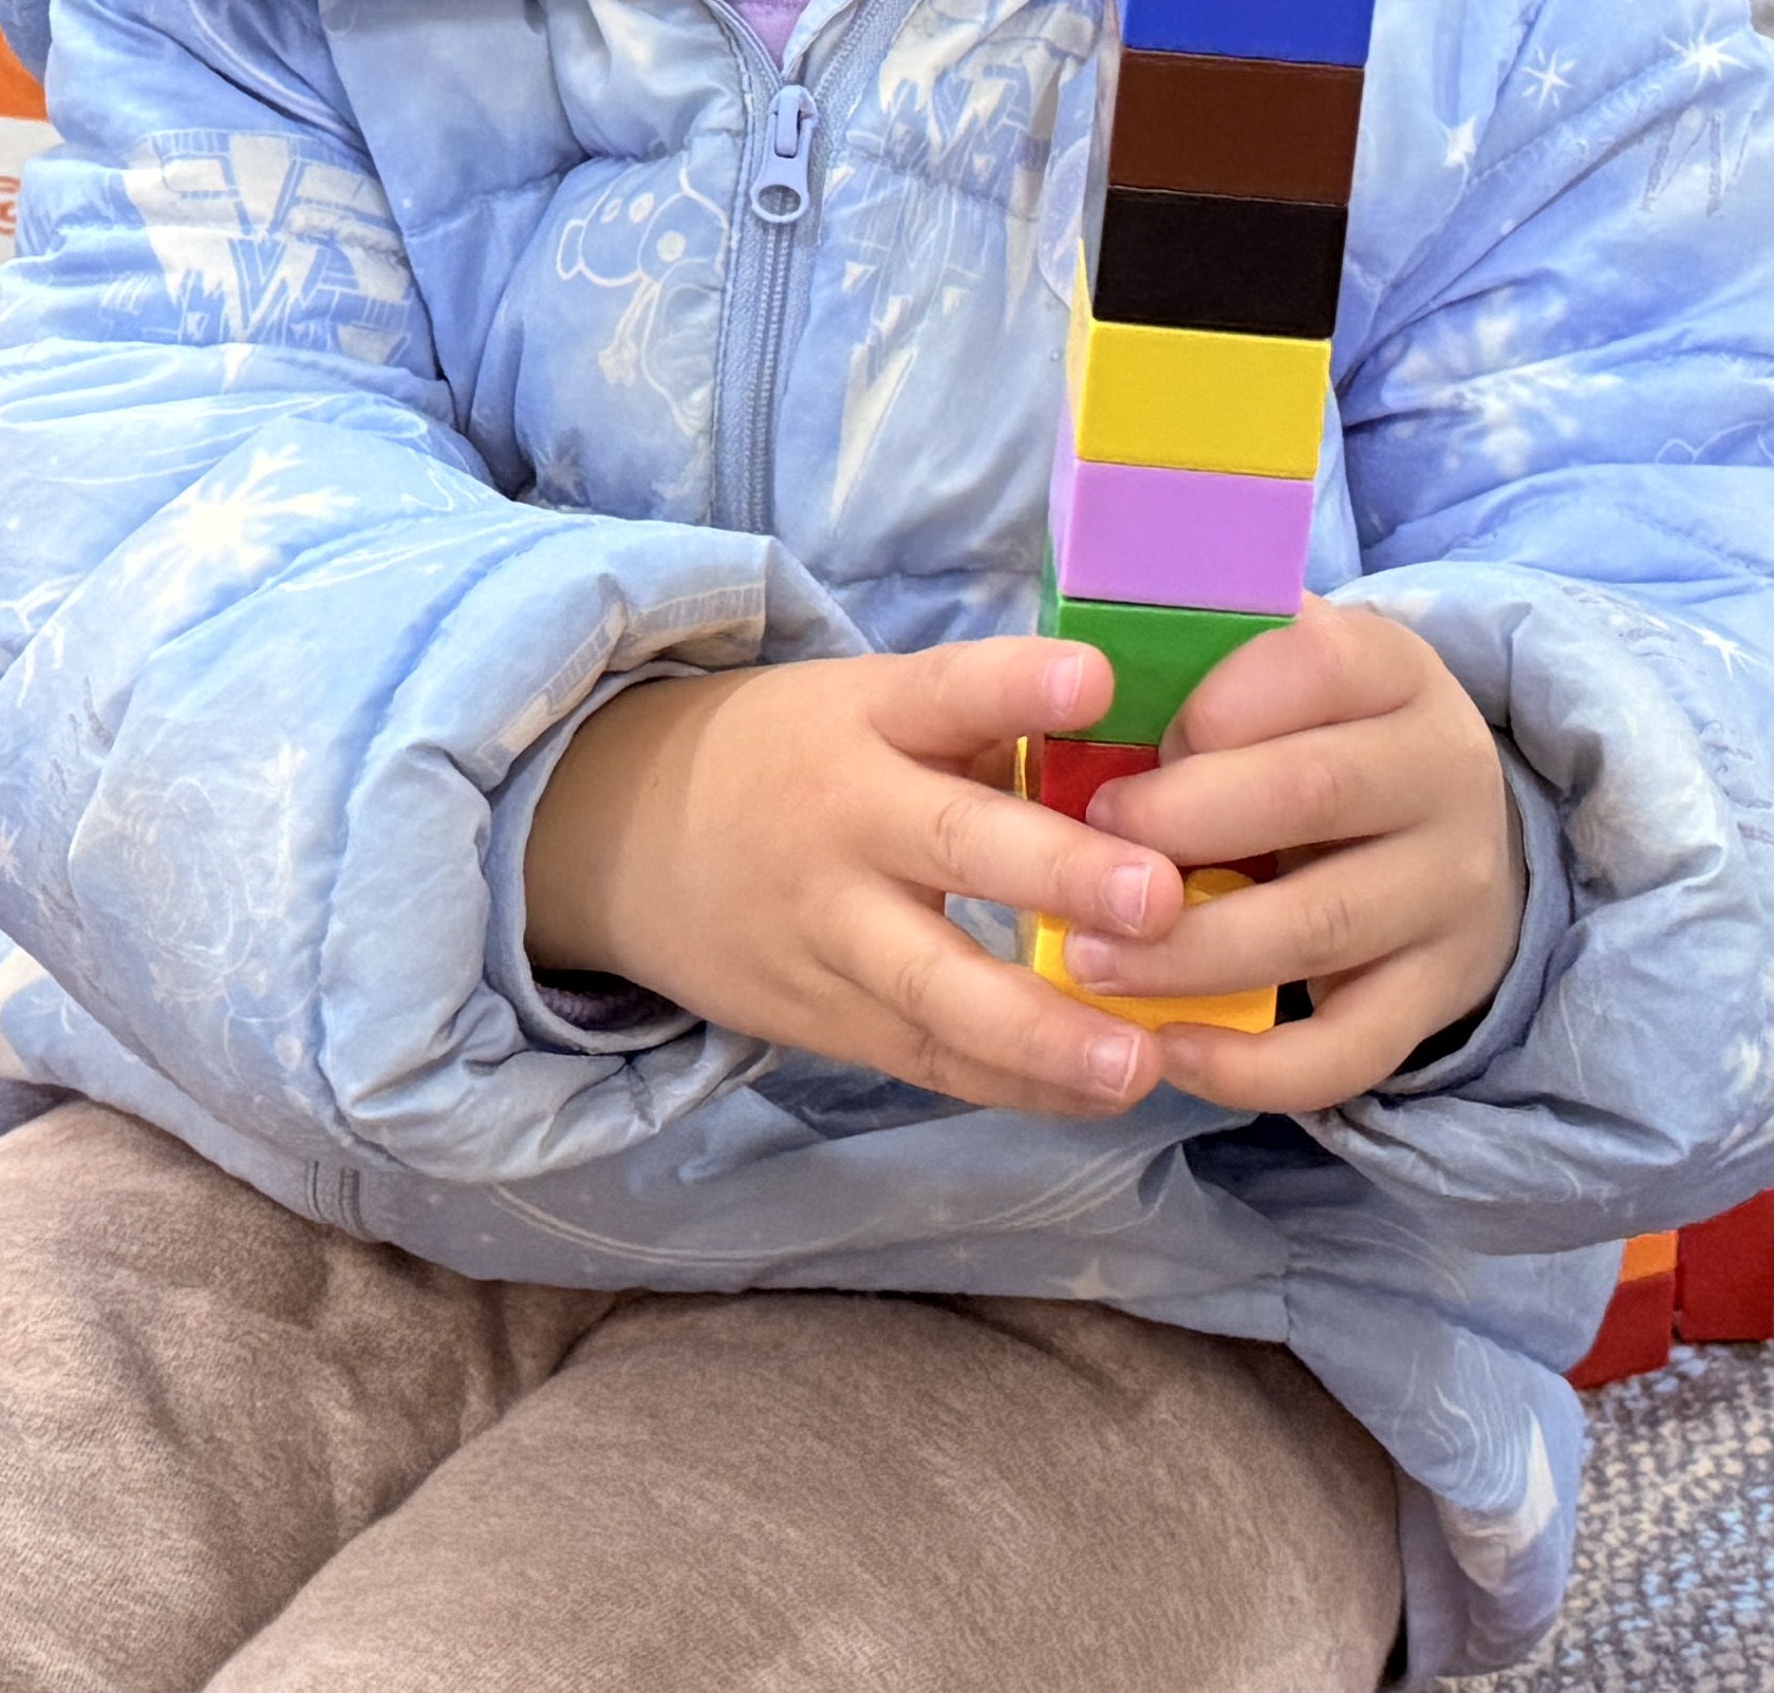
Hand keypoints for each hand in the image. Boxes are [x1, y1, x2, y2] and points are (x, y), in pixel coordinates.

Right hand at [521, 640, 1194, 1119]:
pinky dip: (1015, 1083)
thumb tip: (1150, 750)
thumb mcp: (870, 708)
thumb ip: (991, 728)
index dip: (1016, 684)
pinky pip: (928, 1059)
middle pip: (950, 845)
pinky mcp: (823, 1019)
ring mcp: (829, 932)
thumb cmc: (795, 756)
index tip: (1095, 679)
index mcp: (866, 719)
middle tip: (1157, 897)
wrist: (616, 833)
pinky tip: (1102, 1094)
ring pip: (935, 989)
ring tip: (1139, 1062)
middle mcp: (846, 821)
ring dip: (1042, 1032)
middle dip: (1057, 875)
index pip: (944, 689)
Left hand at [1054, 599, 1529, 1117]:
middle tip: (1080, 851)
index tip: (1120, 739)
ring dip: (1190, 952)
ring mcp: (1452, 891)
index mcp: (1395, 670)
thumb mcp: (1282, 669)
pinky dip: (1254, 1066)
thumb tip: (1071, 654)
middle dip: (1180, 824)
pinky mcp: (1440, 994)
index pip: (1314, 665)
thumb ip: (1199, 656)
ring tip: (1089, 962)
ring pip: (1321, 926)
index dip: (1206, 705)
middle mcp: (1444, 772)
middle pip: (1313, 793)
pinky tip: (1170, 1053)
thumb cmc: (1316, 735)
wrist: (1449, 828)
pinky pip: (1352, 1048)